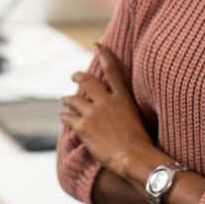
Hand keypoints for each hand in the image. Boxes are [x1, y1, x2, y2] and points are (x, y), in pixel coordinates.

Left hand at [60, 44, 155, 174]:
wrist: (134, 158)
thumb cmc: (141, 143)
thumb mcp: (137, 117)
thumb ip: (124, 107)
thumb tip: (117, 106)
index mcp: (122, 97)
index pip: (112, 69)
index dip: (104, 54)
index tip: (97, 45)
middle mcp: (106, 101)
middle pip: (87, 80)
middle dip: (78, 76)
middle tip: (74, 75)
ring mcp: (92, 113)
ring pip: (73, 99)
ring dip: (67, 99)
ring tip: (64, 100)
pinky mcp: (82, 127)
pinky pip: (67, 118)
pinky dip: (64, 116)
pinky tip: (62, 117)